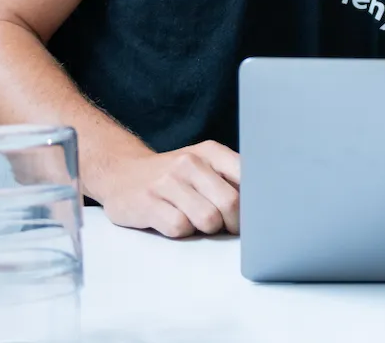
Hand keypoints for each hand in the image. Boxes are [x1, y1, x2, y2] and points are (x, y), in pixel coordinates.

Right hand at [90, 140, 241, 236]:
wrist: (121, 174)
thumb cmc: (172, 177)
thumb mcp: (203, 166)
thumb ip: (231, 179)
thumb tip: (264, 207)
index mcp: (210, 152)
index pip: (248, 177)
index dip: (254, 203)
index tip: (254, 215)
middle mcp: (189, 163)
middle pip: (231, 203)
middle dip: (233, 223)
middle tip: (224, 226)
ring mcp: (167, 182)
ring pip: (208, 219)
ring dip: (205, 229)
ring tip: (195, 221)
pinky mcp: (148, 203)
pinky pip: (180, 228)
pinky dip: (181, 232)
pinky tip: (173, 222)